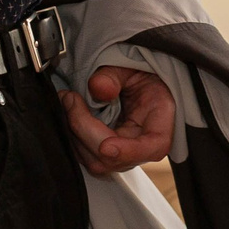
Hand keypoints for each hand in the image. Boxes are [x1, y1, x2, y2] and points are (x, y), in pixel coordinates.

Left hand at [60, 65, 177, 175]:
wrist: (137, 80)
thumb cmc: (141, 74)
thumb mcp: (130, 66)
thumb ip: (113, 75)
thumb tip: (98, 88)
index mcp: (161, 121)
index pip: (153, 147)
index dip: (128, 151)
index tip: (106, 146)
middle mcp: (144, 145)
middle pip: (114, 158)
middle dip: (85, 130)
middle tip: (70, 99)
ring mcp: (124, 154)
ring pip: (96, 162)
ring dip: (74, 135)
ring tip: (67, 102)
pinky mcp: (107, 156)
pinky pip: (87, 156)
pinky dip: (73, 137)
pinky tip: (70, 114)